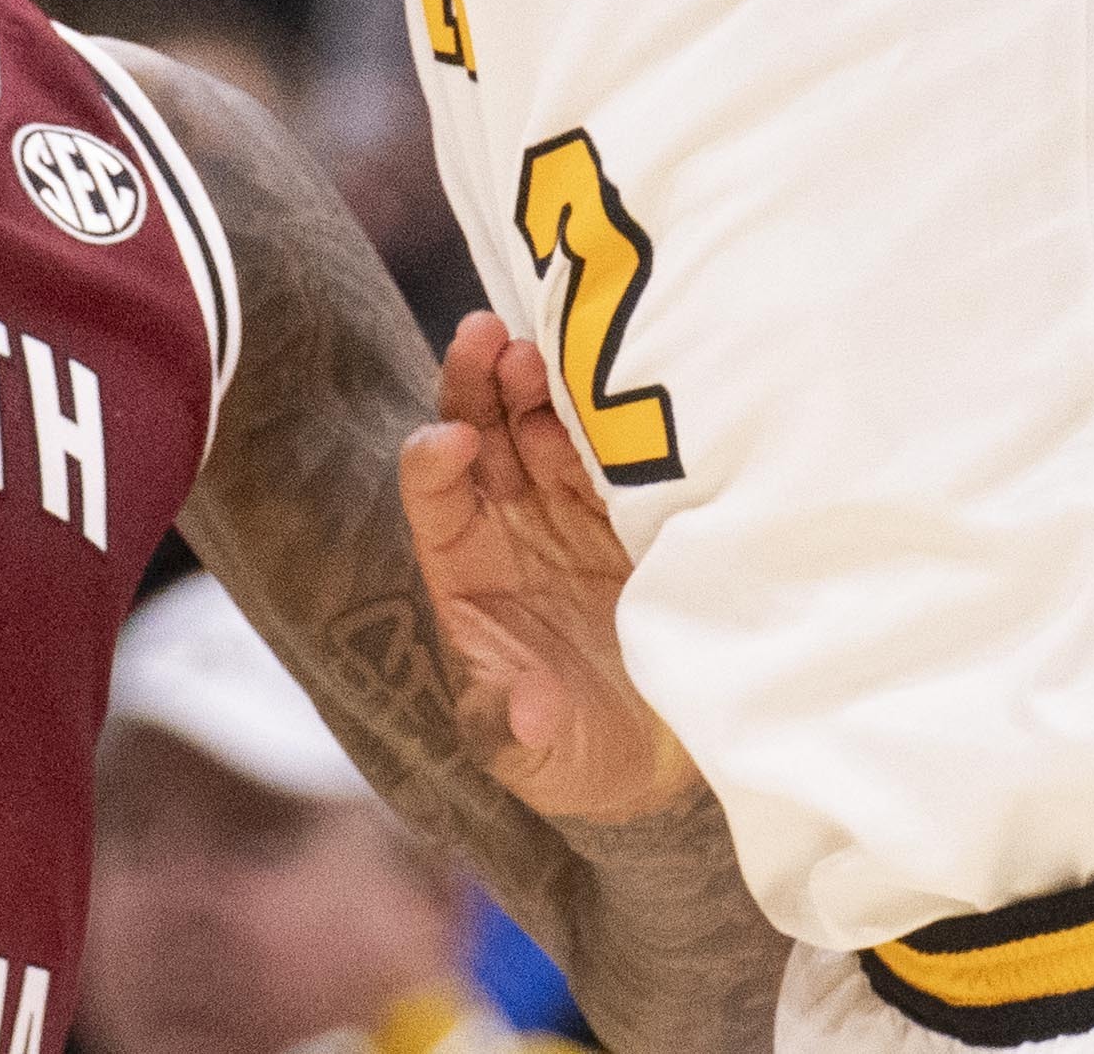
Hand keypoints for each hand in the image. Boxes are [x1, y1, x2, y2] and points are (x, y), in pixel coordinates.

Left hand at [398, 310, 699, 825]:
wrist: (661, 751)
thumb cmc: (579, 753)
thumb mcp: (542, 756)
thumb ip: (518, 728)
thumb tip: (525, 713)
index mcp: (466, 573)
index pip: (432, 499)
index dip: (434, 465)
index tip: (455, 443)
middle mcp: (508, 525)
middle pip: (478, 435)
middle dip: (476, 386)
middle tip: (487, 337)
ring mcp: (568, 505)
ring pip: (539, 422)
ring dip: (536, 379)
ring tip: (543, 344)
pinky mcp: (630, 499)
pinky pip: (609, 439)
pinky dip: (606, 403)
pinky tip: (615, 369)